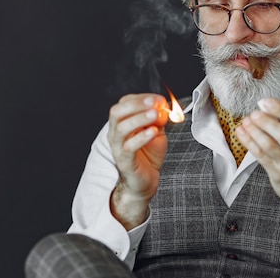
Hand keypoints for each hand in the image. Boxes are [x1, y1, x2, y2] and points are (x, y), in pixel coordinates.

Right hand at [107, 94, 168, 229]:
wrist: (145, 182)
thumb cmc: (148, 155)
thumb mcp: (156, 132)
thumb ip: (159, 119)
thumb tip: (163, 106)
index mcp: (122, 123)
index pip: (125, 103)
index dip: (141, 98)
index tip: (159, 99)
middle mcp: (116, 133)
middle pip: (117, 112)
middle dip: (136, 104)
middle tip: (153, 103)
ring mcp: (118, 147)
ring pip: (121, 128)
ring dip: (139, 118)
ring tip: (155, 115)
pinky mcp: (124, 162)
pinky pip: (129, 147)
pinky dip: (141, 137)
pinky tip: (152, 132)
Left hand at [236, 98, 279, 238]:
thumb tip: (274, 107)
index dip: (278, 108)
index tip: (264, 101)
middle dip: (265, 120)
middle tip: (254, 113)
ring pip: (269, 145)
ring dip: (254, 131)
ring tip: (246, 121)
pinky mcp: (278, 175)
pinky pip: (260, 156)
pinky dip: (249, 142)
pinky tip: (242, 133)